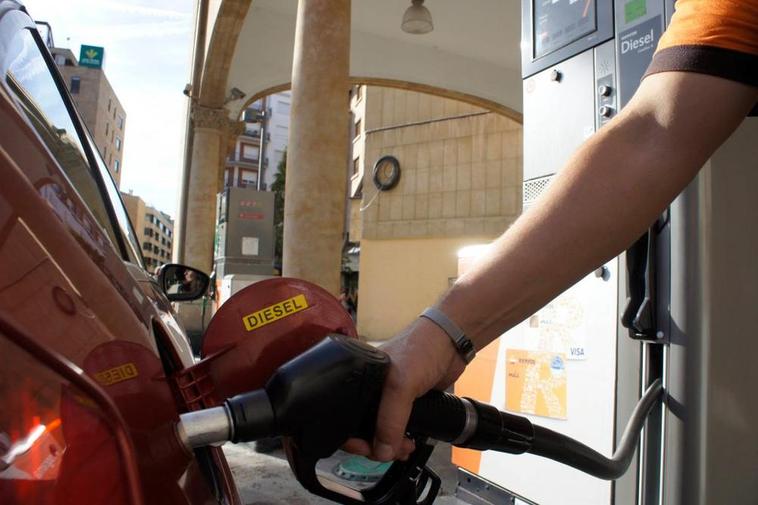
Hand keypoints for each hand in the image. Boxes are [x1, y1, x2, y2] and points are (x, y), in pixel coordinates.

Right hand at [343, 317, 466, 460]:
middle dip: (374, 445)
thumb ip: (390, 419)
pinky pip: (398, 428)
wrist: (451, 343)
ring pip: (381, 431)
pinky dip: (401, 440)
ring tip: (403, 449)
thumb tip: (381, 451)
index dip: (352, 436)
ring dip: (390, 446)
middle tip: (388, 452)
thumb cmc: (421, 350)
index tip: (364, 449)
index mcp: (360, 380)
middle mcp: (371, 389)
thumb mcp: (401, 384)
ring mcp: (390, 397)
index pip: (345, 414)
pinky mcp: (407, 404)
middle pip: (363, 427)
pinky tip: (409, 444)